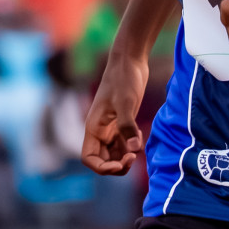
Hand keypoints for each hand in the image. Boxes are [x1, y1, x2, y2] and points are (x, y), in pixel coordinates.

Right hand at [82, 53, 148, 175]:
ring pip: (114, 154)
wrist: (131, 60)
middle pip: (102, 160)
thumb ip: (128, 126)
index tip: (120, 164)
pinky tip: (140, 139)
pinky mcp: (123, 122)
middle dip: (116, 165)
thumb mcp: (126, 102)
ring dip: (124, 158)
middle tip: (133, 157)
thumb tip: (133, 150)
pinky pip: (124, 143)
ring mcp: (111, 127)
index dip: (102, 167)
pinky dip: (131, 147)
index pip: (89, 158)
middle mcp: (100, 130)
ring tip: (137, 150)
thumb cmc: (124, 78)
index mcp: (94, 127)